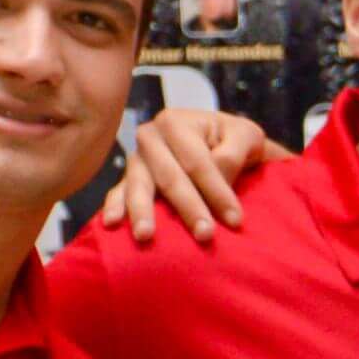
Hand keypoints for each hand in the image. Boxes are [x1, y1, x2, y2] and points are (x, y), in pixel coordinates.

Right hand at [97, 108, 282, 244]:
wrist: (218, 145)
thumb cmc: (234, 141)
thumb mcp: (246, 136)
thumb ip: (234, 152)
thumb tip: (216, 173)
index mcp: (175, 122)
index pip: (197, 162)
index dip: (217, 191)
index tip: (236, 220)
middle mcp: (149, 138)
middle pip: (169, 177)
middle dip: (188, 207)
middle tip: (204, 235)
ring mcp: (136, 160)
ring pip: (139, 187)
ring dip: (143, 212)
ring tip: (146, 235)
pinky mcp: (127, 180)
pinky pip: (118, 193)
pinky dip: (115, 207)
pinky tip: (112, 223)